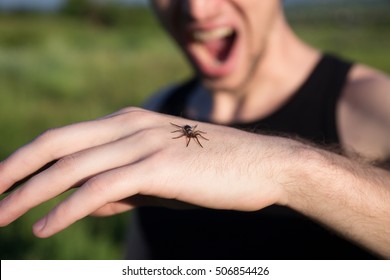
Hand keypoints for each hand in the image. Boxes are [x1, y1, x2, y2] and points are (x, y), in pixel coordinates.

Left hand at [0, 107, 286, 237]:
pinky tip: (43, 227)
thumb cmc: (212, 172)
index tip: (4, 183)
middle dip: (14, 172)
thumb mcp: (159, 178)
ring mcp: (144, 142)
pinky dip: (67, 207)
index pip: (64, 138)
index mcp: (128, 123)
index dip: (28, 159)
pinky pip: (100, 187)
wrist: (263, 165)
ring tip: (0, 218)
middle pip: (56, 145)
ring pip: (72, 166)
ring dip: (29, 193)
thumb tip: (82, 202)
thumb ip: (120, 186)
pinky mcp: (160, 165)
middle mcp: (130, 125)